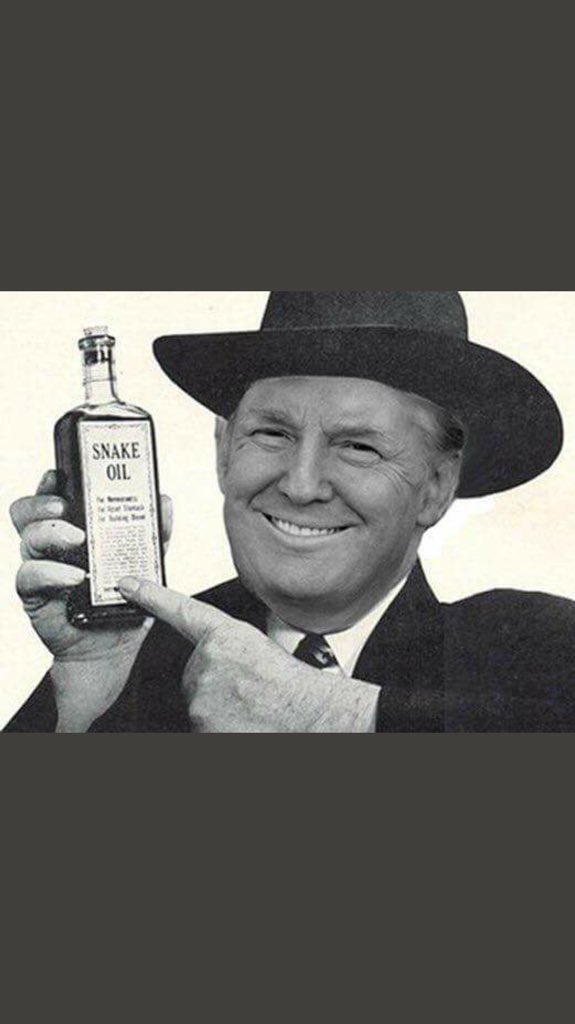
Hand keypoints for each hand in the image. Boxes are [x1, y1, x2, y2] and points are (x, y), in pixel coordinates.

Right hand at [10, 471, 173, 663]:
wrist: (112, 649)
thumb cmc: (122, 602)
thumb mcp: (146, 564)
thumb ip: (154, 534)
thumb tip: (164, 502)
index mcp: (72, 529)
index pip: (52, 497)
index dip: (51, 482)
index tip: (60, 474)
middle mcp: (51, 545)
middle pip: (28, 512)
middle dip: (43, 503)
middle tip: (66, 507)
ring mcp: (40, 568)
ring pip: (27, 538)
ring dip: (51, 534)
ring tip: (78, 540)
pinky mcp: (35, 595)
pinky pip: (29, 576)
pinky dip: (51, 572)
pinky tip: (73, 576)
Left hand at [118, 578, 377, 732]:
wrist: (309, 715)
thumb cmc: (293, 688)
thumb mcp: (259, 652)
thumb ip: (226, 652)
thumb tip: (211, 666)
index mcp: (226, 635)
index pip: (181, 610)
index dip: (152, 596)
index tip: (128, 584)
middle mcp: (207, 659)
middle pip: (194, 673)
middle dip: (213, 684)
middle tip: (246, 692)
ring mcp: (201, 691)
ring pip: (198, 701)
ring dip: (217, 709)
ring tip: (251, 709)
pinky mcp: (199, 720)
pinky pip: (200, 724)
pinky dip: (218, 727)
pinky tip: (243, 724)